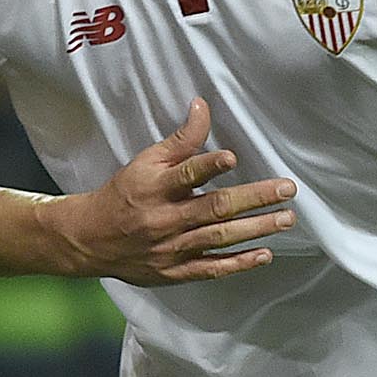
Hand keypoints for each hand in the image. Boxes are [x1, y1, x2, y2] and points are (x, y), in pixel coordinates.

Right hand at [47, 99, 295, 284]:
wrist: (89, 239)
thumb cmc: (125, 193)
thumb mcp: (146, 162)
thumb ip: (180, 139)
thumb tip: (202, 105)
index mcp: (156, 187)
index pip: (185, 174)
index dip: (208, 166)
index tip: (232, 157)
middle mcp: (165, 218)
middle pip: (214, 208)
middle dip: (254, 198)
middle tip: (286, 189)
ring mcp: (171, 248)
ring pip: (219, 238)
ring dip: (256, 228)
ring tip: (287, 218)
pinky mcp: (175, 271)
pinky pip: (211, 268)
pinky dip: (239, 263)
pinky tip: (265, 254)